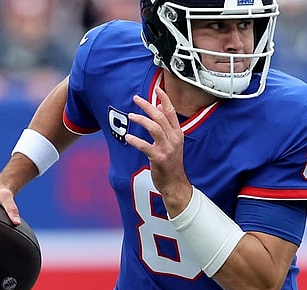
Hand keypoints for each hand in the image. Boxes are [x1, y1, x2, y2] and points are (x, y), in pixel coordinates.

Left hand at [125, 87, 191, 211]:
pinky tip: (128, 138)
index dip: (165, 99)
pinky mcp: (159, 158)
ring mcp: (167, 148)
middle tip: (136, 99)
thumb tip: (159, 106)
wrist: (175, 183)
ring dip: (141, 120)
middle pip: (160, 117)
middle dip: (147, 106)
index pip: (171, 112)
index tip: (157, 88)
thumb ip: (166, 125)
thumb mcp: (173, 141)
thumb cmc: (171, 162)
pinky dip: (136, 141)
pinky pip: (146, 146)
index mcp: (178, 133)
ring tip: (131, 116)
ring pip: (154, 128)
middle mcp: (174, 139)